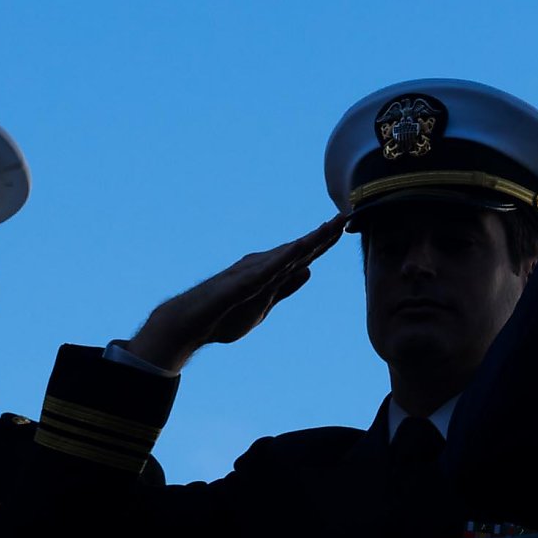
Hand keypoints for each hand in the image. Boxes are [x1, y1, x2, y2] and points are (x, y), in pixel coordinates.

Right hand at [126, 216, 346, 373]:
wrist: (190, 323)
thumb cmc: (224, 313)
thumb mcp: (265, 302)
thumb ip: (286, 287)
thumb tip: (308, 270)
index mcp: (271, 272)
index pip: (304, 255)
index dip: (325, 241)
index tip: (346, 225)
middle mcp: (263, 266)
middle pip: (300, 248)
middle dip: (324, 233)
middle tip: (347, 214)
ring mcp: (252, 272)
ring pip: (287, 253)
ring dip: (310, 239)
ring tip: (330, 225)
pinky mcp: (241, 283)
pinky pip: (266, 270)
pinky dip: (284, 258)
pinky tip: (300, 248)